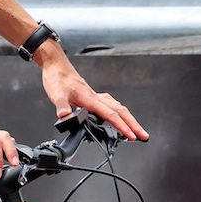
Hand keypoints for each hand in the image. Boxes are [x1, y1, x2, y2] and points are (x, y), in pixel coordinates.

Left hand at [34, 45, 148, 141]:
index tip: (132, 136)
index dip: (122, 126)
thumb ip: (61, 106)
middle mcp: (95, 97)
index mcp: (90, 99)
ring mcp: (94, 95)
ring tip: (135, 128)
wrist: (55, 65)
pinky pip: (109, 104)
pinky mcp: (91, 95)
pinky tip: (115, 114)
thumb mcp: (56, 94)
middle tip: (144, 135)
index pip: (111, 115)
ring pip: (117, 107)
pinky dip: (117, 111)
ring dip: (128, 118)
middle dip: (134, 124)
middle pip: (121, 111)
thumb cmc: (57, 78)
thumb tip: (65, 117)